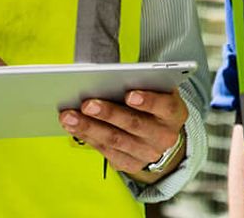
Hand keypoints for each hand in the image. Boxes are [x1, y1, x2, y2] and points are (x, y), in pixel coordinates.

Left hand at [61, 88, 187, 181]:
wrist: (160, 135)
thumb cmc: (153, 104)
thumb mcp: (156, 90)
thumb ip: (141, 83)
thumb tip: (107, 79)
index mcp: (174, 112)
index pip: (164, 106)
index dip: (147, 100)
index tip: (129, 95)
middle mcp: (164, 136)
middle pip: (134, 124)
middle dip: (108, 114)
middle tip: (87, 104)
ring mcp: (148, 153)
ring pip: (116, 140)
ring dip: (89, 127)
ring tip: (69, 116)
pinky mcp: (131, 164)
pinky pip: (106, 151)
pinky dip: (87, 137)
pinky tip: (73, 127)